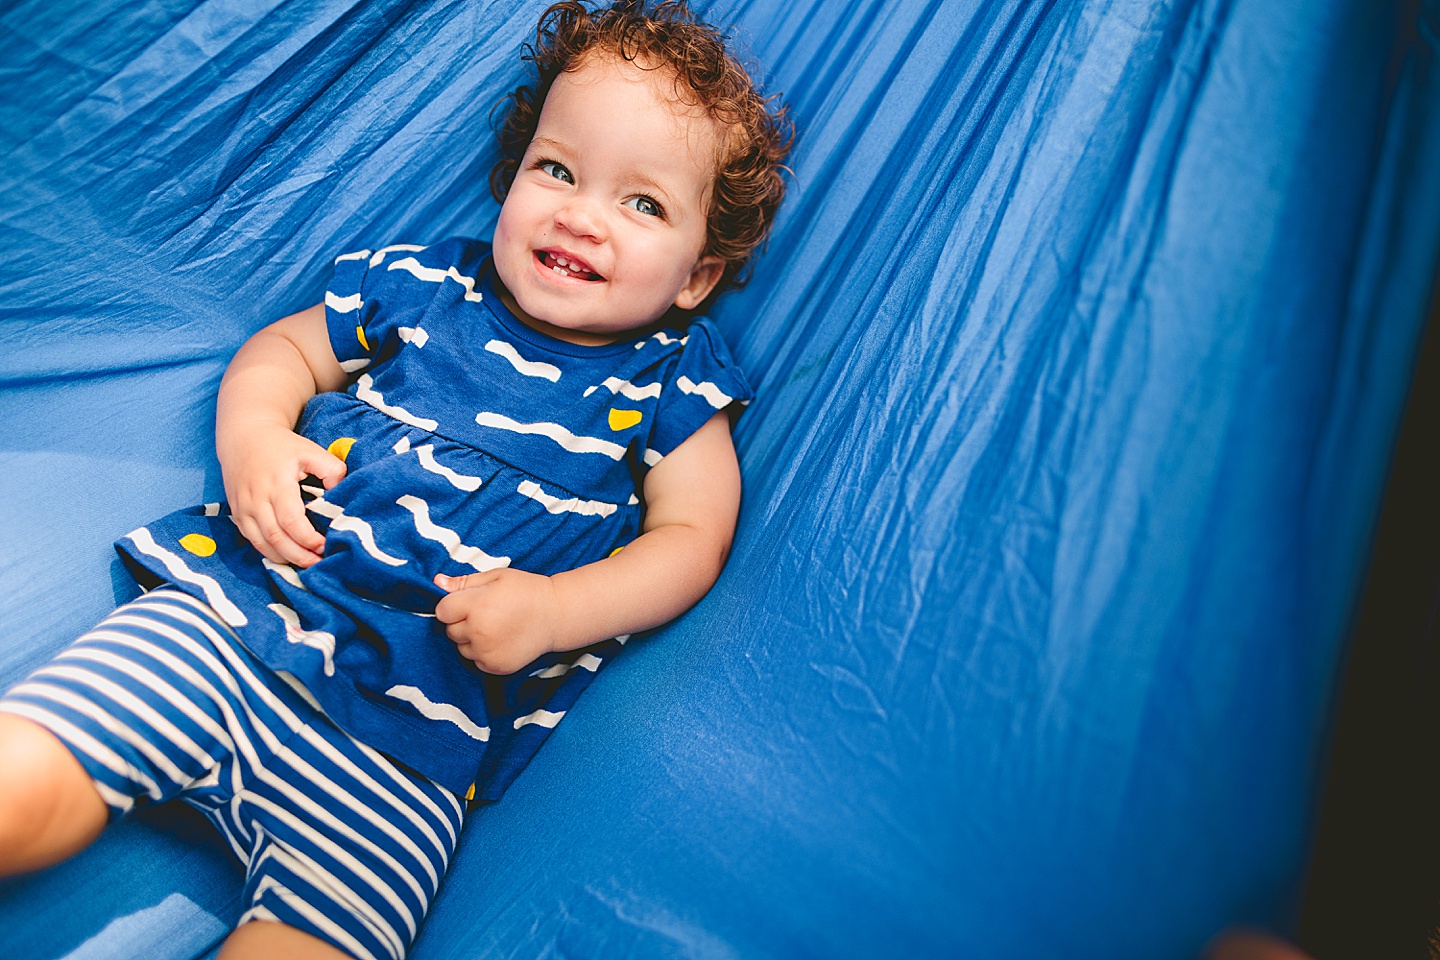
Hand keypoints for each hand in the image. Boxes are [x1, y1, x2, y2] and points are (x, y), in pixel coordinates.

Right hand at [220, 423, 345, 567]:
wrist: (244, 437)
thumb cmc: (283, 446)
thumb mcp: (311, 451)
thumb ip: (331, 471)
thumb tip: (341, 496)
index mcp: (276, 484)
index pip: (291, 521)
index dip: (308, 539)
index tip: (325, 545)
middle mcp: (256, 500)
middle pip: (276, 538)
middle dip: (299, 556)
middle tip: (319, 564)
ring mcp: (244, 509)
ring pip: (262, 544)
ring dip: (284, 559)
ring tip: (306, 564)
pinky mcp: (238, 514)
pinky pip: (252, 541)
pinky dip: (269, 553)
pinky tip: (287, 557)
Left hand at [433, 569, 563, 674]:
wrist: (556, 616)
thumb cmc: (526, 591)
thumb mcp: (496, 577)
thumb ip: (464, 582)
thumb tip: (436, 582)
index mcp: (477, 606)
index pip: (442, 611)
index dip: (453, 605)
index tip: (469, 601)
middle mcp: (479, 632)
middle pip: (450, 630)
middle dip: (461, 621)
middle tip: (486, 613)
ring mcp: (487, 652)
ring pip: (461, 647)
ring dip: (471, 638)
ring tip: (495, 626)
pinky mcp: (494, 666)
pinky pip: (475, 660)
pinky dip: (482, 652)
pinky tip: (501, 639)